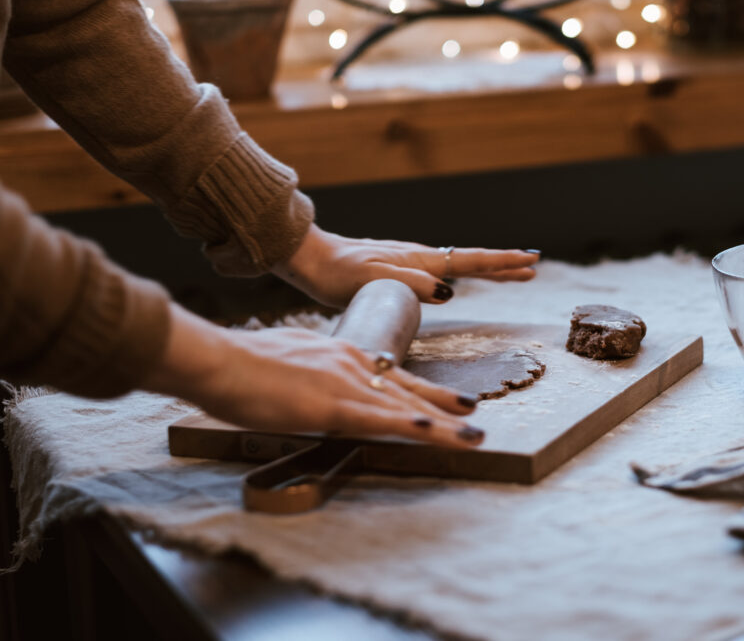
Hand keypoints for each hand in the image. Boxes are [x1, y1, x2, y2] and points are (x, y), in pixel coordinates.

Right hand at [142, 305, 484, 446]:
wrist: (219, 359)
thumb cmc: (242, 363)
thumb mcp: (290, 359)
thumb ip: (314, 373)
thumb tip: (319, 386)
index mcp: (341, 356)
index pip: (392, 375)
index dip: (423, 390)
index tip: (448, 400)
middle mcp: (352, 365)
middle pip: (407, 390)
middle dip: (443, 405)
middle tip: (474, 416)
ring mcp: (345, 384)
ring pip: (404, 407)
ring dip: (443, 425)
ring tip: (473, 436)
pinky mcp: (332, 405)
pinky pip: (381, 419)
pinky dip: (412, 426)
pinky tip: (437, 433)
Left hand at [273, 224, 539, 305]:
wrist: (312, 260)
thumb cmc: (338, 273)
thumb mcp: (374, 279)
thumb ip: (412, 284)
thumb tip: (449, 291)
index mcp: (420, 260)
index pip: (470, 261)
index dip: (501, 263)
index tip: (530, 260)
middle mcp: (421, 259)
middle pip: (472, 262)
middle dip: (503, 265)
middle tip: (533, 267)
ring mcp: (412, 264)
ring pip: (459, 267)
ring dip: (488, 271)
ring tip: (513, 274)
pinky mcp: (401, 272)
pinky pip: (442, 274)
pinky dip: (463, 276)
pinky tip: (460, 283)